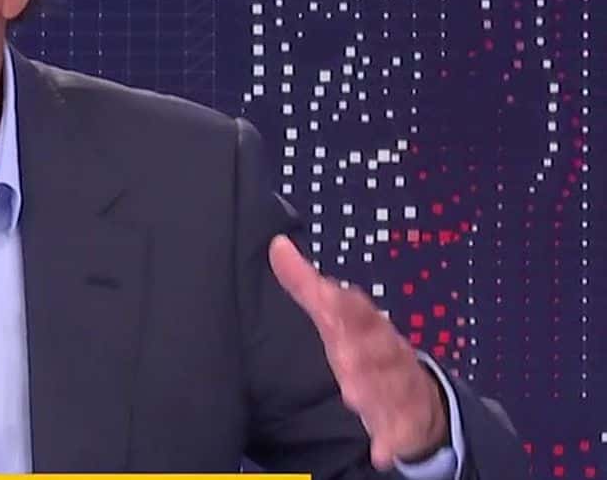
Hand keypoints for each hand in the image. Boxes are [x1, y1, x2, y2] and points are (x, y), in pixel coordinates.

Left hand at [269, 234, 448, 469]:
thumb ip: (306, 283)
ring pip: (386, 389)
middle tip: (342, 354)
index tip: (328, 295)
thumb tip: (276, 245)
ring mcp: (397, 388)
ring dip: (371, 391)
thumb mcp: (338, 315)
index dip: (345, 303)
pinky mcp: (402, 422)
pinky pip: (398, 433)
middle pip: (375, 349)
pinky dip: (390, 442)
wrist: (421, 396)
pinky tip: (380, 453)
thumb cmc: (368, 347)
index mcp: (368, 326)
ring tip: (352, 396)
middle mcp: (385, 354)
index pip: (358, 310)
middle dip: (360, 350)